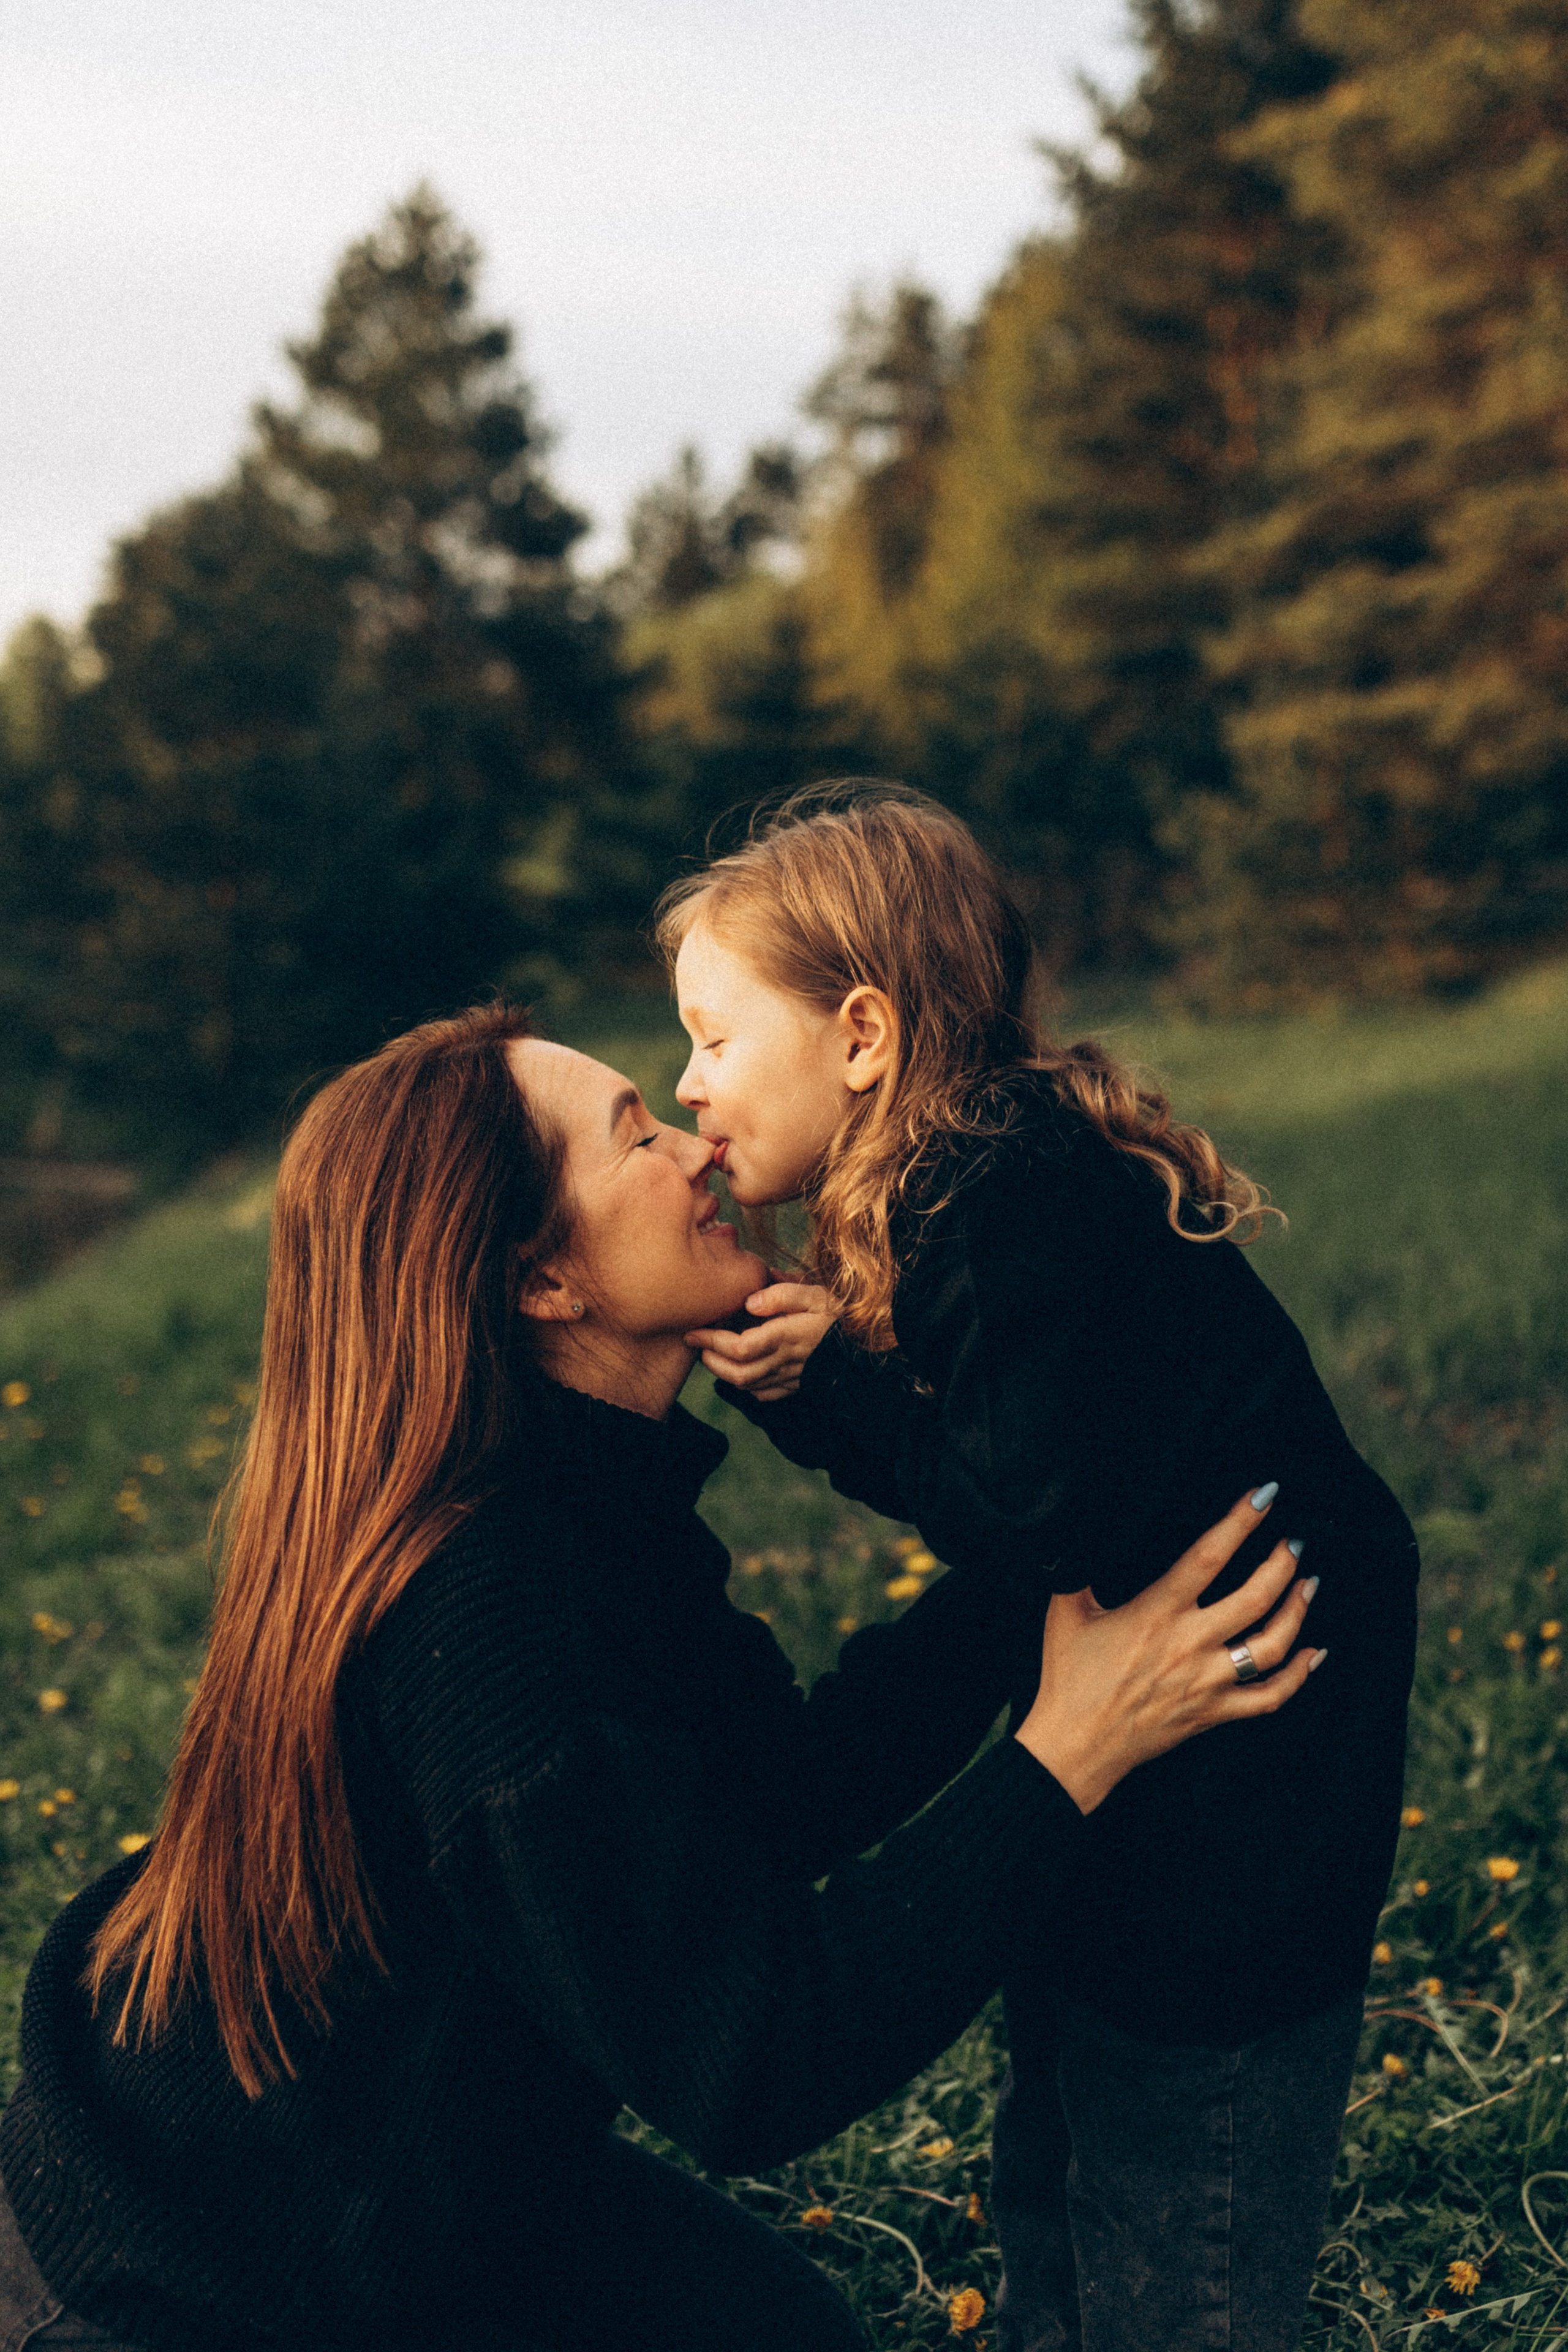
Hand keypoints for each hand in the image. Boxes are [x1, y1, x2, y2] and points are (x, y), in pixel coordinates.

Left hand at [686, 1281, 836, 1402]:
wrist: (867, 1348)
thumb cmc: (840, 1315)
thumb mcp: (815, 1294)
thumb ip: (782, 1294)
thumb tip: (749, 1302)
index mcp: (787, 1337)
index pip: (739, 1347)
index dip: (712, 1341)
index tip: (694, 1330)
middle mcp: (784, 1362)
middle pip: (737, 1373)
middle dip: (711, 1361)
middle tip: (697, 1344)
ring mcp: (789, 1377)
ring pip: (746, 1385)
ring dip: (722, 1372)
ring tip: (710, 1354)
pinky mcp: (795, 1386)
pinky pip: (763, 1393)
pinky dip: (744, 1385)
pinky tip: (739, 1370)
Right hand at [1015, 1489, 1322, 1813]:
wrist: (1075, 1746)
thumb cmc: (1068, 1678)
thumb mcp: (1065, 1612)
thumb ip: (1078, 1569)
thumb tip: (1080, 1530)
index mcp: (1156, 1613)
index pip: (1208, 1557)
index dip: (1239, 1522)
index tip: (1263, 1496)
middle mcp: (1190, 1644)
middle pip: (1255, 1597)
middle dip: (1282, 1563)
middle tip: (1293, 1542)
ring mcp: (1208, 1682)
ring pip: (1272, 1645)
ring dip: (1297, 1611)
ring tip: (1308, 1584)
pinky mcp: (1215, 1713)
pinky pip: (1270, 1697)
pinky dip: (1300, 1676)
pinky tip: (1315, 1653)